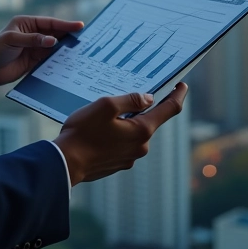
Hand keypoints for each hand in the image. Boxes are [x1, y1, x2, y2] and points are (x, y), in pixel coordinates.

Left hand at [0, 16, 82, 87]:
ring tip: (81, 50)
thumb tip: (53, 40)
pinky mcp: (35, 61)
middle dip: (68, 35)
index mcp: (27, 24)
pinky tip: (69, 61)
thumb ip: (33, 40)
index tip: (79, 26)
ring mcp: (35, 48)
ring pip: (54, 47)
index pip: (49, 23)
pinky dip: (59, 60)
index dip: (64, 24)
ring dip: (66, 48)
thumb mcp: (12, 40)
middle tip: (85, 38)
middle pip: (55, 33)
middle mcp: (33, 34)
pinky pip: (50, 59)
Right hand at [53, 83, 187, 185]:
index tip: (182, 85)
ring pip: (134, 131)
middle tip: (123, 96)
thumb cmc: (83, 132)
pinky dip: (117, 133)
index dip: (177, 95)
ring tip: (103, 115)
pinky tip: (99, 130)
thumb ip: (129, 100)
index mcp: (142, 130)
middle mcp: (141, 146)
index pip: (169, 109)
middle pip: (149, 120)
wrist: (66, 163)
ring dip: (126, 121)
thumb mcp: (105, 106)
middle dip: (141, 108)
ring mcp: (130, 157)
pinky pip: (123, 142)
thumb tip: (147, 98)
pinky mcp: (119, 163)